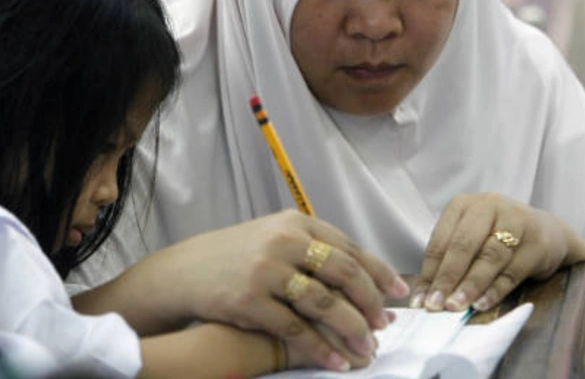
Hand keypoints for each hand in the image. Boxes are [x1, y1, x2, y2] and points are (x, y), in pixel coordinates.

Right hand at [163, 210, 408, 370]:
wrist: (186, 271)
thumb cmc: (238, 256)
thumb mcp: (274, 237)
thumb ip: (313, 249)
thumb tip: (363, 278)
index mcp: (295, 223)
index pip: (348, 247)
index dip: (377, 272)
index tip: (398, 293)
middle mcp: (283, 241)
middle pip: (342, 272)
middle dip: (369, 302)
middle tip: (385, 324)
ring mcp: (266, 270)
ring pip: (323, 302)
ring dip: (351, 328)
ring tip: (367, 348)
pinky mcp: (250, 300)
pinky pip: (295, 329)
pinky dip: (320, 348)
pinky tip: (335, 361)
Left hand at [411, 193, 584, 312]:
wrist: (547, 232)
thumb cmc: (498, 237)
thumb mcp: (471, 239)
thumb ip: (450, 262)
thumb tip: (427, 296)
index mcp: (462, 205)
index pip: (440, 242)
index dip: (429, 273)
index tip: (420, 300)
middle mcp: (487, 207)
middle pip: (463, 246)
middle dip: (447, 278)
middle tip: (436, 305)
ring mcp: (515, 221)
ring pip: (488, 257)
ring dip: (470, 285)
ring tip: (456, 305)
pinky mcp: (537, 242)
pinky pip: (512, 270)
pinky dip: (495, 290)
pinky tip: (482, 304)